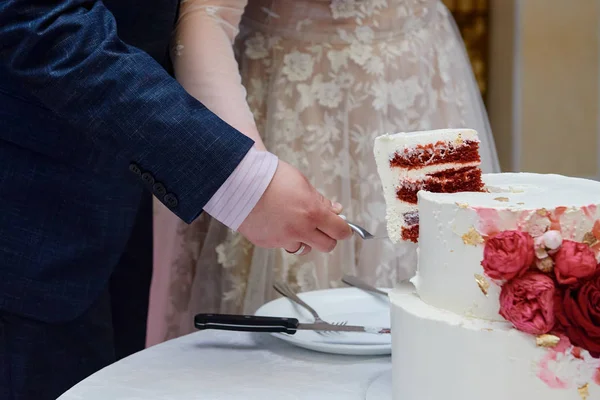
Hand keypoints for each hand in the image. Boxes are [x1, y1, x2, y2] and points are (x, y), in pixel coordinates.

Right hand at [237, 161, 351, 254]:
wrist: (239, 181)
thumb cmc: (270, 177)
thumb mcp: (302, 183)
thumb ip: (320, 200)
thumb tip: (335, 210)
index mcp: (313, 213)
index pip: (340, 231)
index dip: (344, 229)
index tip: (343, 227)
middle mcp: (300, 230)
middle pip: (327, 246)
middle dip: (328, 237)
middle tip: (322, 228)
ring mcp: (282, 239)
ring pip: (303, 248)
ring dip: (304, 240)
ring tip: (294, 223)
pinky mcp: (267, 243)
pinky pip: (282, 244)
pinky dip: (282, 236)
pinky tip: (275, 221)